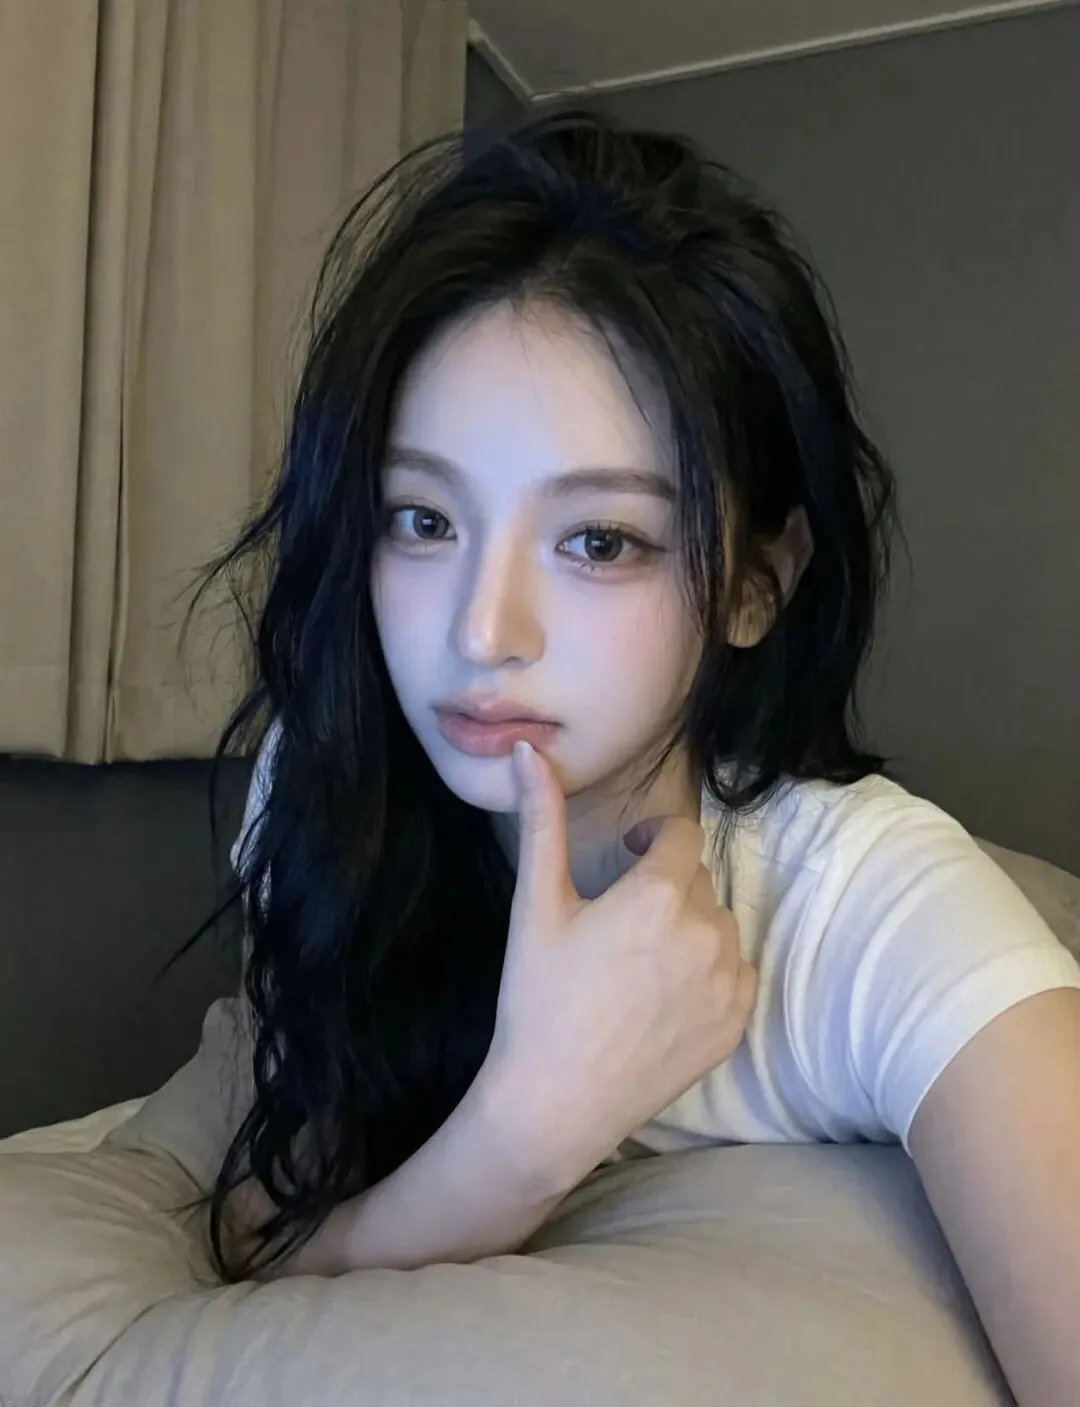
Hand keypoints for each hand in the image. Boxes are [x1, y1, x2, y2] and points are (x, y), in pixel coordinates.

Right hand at [482, 741, 757, 1186]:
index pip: (682, 835)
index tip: (625, 856)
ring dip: (688, 927)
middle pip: (697, 880)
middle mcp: (705, 930)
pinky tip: (663, 997)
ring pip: (718, 924)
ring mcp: (727, 980)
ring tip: (638, 962)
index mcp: (656, 893)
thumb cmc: (537, 999)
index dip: (652, 839)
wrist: (554, 1102)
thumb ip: (539, 820)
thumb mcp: (536, 904)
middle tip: (618, 920)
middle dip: (665, 886)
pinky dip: (709, 973)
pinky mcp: (736, 1023)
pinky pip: (736, 972)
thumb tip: (528, 751)